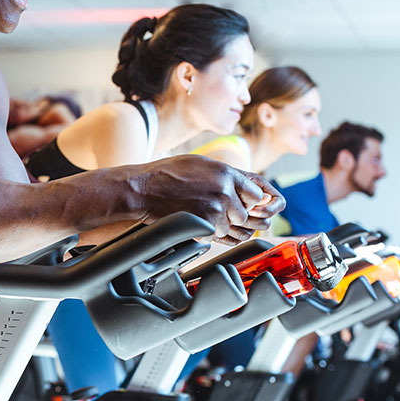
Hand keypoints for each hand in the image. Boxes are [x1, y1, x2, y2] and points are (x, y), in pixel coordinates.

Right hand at [133, 155, 284, 244]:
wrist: (143, 189)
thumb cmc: (167, 174)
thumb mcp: (201, 163)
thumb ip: (226, 174)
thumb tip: (245, 184)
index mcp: (227, 173)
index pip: (256, 195)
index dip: (246, 200)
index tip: (236, 202)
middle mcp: (225, 192)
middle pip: (244, 214)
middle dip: (230, 215)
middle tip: (210, 209)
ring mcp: (215, 210)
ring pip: (228, 228)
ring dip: (216, 225)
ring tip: (196, 212)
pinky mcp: (204, 226)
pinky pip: (214, 237)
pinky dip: (203, 233)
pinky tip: (190, 219)